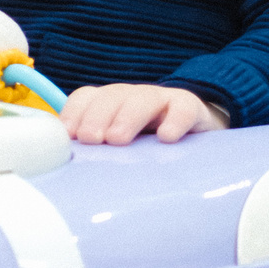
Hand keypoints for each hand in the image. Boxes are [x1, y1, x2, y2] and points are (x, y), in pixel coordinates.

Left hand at [59, 84, 228, 144]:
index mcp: (110, 104)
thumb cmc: (149, 146)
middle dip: (96, 115)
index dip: (75, 112)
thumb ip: (97, 154)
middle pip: (111, 96)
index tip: (70, 135)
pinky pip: (183, 108)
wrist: (198, 136)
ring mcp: (161, 100)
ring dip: (127, 117)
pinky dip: (174, 120)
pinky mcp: (190, 108)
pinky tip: (167, 137)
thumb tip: (70, 171)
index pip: (87, 97)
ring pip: (143, 98)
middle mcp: (132, 98)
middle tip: (91, 138)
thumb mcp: (121, 149)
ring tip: (117, 139)